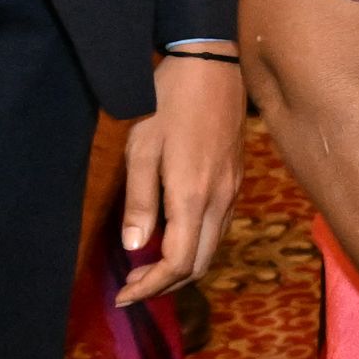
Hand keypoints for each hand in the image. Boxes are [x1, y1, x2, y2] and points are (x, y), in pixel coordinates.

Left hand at [116, 53, 245, 303]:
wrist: (210, 63)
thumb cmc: (167, 100)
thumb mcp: (142, 148)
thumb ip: (141, 200)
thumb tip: (136, 246)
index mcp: (193, 195)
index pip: (178, 262)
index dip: (151, 286)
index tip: (123, 295)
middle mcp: (220, 199)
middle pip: (200, 263)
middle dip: (165, 284)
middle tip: (130, 285)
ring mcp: (232, 189)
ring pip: (212, 247)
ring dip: (181, 265)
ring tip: (145, 265)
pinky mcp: (235, 179)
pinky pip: (217, 226)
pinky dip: (194, 243)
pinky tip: (170, 233)